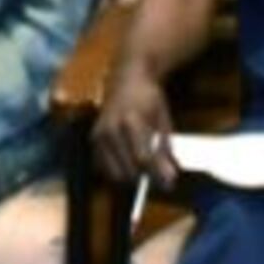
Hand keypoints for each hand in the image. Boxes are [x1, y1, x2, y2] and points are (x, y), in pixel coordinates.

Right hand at [91, 71, 176, 187]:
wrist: (126, 79)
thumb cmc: (148, 98)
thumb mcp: (163, 120)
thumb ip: (165, 149)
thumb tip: (170, 176)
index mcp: (130, 121)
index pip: (143, 158)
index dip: (157, 175)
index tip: (169, 185)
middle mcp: (110, 129)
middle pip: (128, 169)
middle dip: (147, 179)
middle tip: (160, 179)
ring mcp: (99, 135)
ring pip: (114, 173)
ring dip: (132, 178)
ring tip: (146, 172)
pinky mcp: (93, 139)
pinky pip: (103, 167)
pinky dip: (117, 171)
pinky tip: (129, 164)